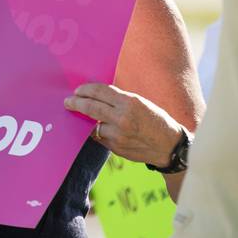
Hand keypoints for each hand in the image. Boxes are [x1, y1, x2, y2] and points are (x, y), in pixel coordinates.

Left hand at [64, 83, 184, 166]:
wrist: (170, 146)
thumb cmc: (155, 120)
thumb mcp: (139, 102)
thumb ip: (118, 99)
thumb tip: (95, 95)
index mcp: (129, 102)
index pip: (99, 92)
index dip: (85, 90)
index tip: (78, 91)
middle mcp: (122, 118)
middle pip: (90, 107)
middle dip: (76, 103)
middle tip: (68, 102)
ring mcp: (118, 135)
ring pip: (94, 125)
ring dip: (89, 121)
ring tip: (86, 116)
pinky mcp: (116, 148)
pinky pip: (101, 138)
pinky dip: (99, 133)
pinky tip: (101, 129)